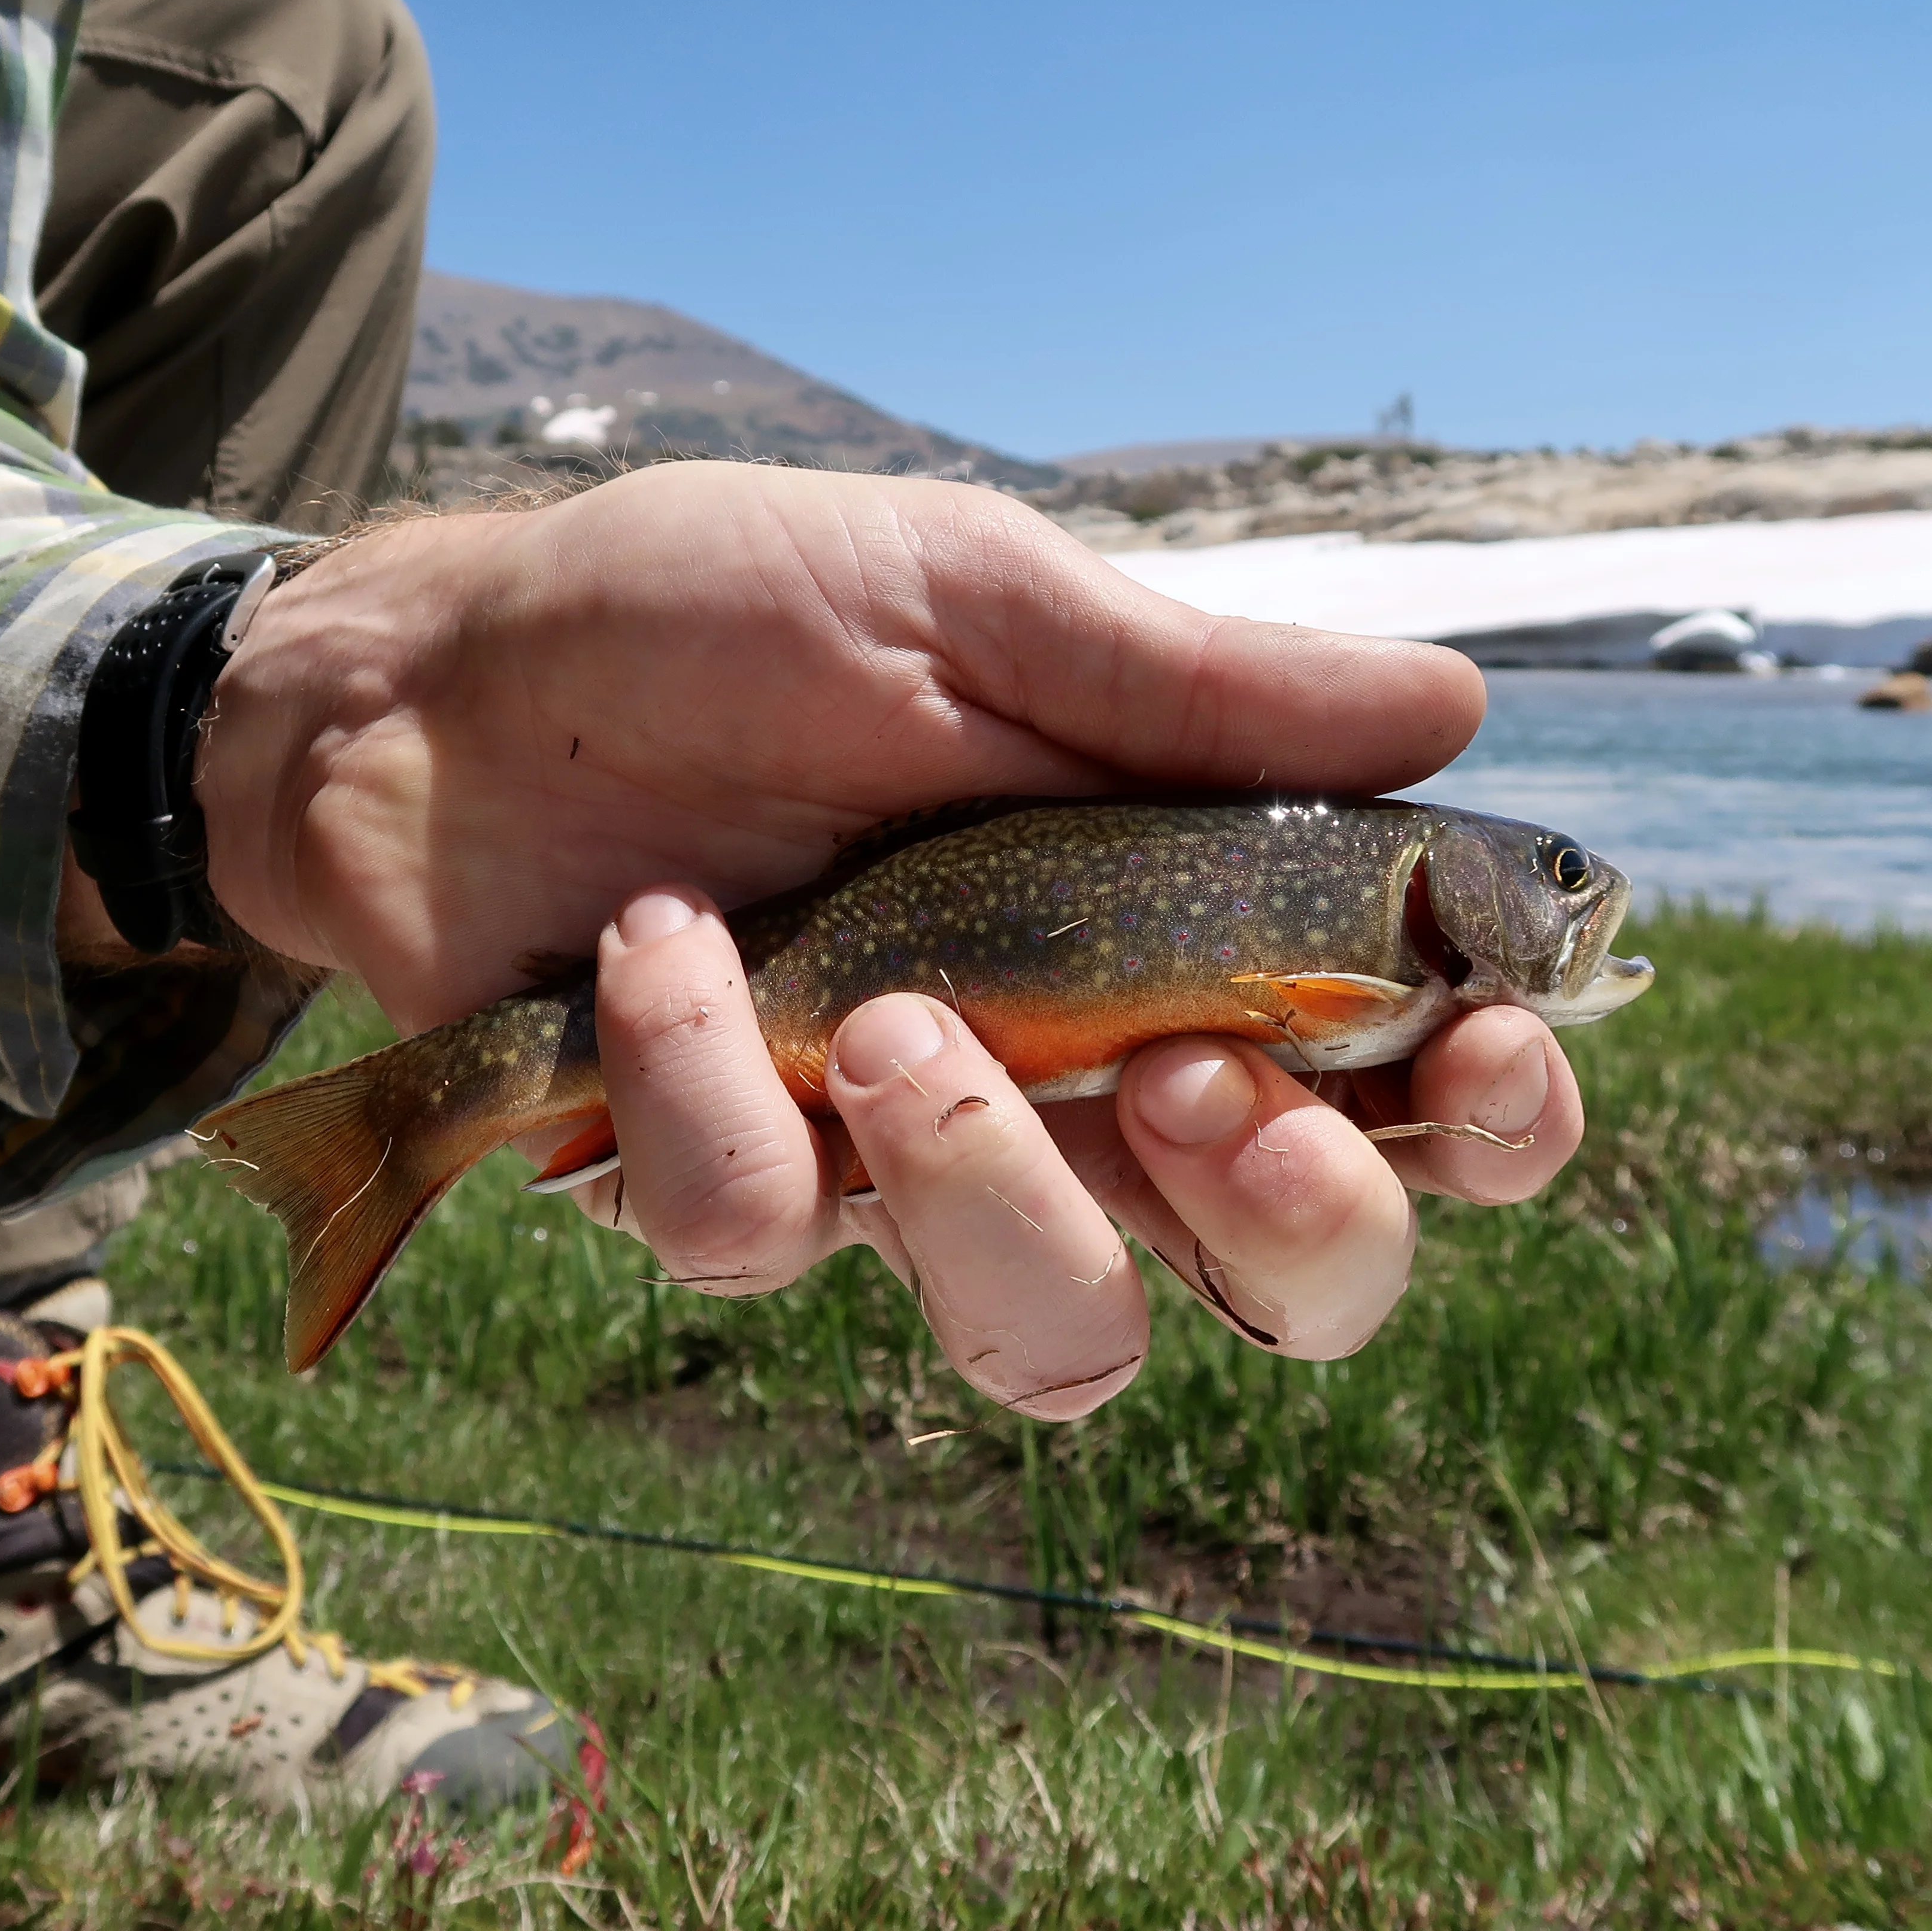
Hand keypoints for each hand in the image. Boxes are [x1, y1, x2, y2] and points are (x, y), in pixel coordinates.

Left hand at [197, 462, 1584, 1415]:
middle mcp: (1075, 1084)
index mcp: (1178, 934)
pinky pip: (763, 1235)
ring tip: (898, 1020)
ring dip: (994, 1192)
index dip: (1485, 1124)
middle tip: (1201, 1084)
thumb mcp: (966, 595)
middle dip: (1291, 1228)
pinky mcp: (725, 1192)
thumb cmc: (719, 611)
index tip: (1488, 1054)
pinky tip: (654, 942)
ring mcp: (900, 1161)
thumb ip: (1191, 687)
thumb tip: (1457, 711)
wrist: (443, 674)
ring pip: (1052, 1335)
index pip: (1403, 1095)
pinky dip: (709, 1083)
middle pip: (1281, 1286)